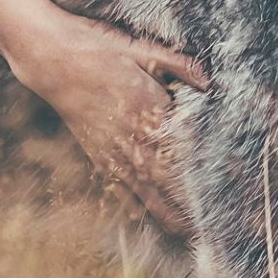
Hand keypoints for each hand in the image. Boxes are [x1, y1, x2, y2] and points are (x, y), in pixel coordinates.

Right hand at [10, 10, 208, 236]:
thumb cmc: (97, 49)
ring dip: (163, 208)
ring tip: (183, 229)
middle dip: (187, 197)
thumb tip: (210, 81)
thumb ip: (178, 65)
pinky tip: (140, 216)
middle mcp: (130, 131)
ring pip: (142, 184)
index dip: (205, 162)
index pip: (183, 142)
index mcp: (147, 104)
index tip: (227, 178)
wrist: (50, 59)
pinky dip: (129, 200)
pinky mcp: (94, 150)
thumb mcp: (140, 48)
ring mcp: (110, 145)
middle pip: (165, 173)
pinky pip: (115, 181)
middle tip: (209, 217)